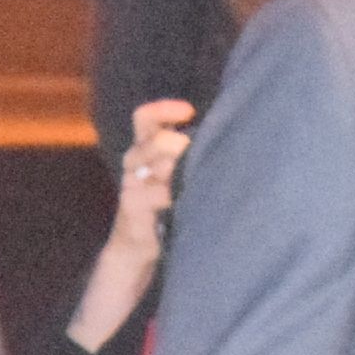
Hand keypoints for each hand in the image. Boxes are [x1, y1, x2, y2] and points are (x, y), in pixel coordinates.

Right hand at [103, 98, 195, 258]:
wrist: (135, 244)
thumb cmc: (163, 202)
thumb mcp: (173, 171)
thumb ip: (186, 152)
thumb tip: (224, 133)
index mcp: (143, 148)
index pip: (145, 118)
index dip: (164, 110)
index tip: (189, 112)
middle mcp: (133, 161)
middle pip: (157, 140)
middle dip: (181, 146)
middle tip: (196, 158)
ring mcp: (130, 183)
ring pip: (161, 166)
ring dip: (181, 174)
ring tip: (192, 187)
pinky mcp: (132, 204)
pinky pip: (161, 194)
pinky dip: (177, 197)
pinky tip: (184, 203)